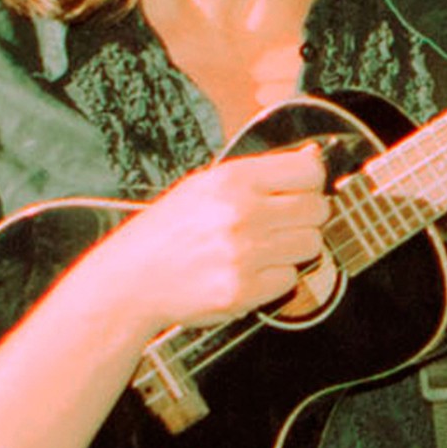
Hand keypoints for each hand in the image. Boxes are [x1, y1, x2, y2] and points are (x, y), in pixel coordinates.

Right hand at [110, 142, 333, 332]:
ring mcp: (243, 254)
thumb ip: (260, 173)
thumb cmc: (168, 232)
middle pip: (316, 210)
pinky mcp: (243, 290)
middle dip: (304, 218)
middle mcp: (241, 213)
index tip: (300, 191)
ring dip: (292, 249)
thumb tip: (312, 156)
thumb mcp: (206, 186)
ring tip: (261, 249)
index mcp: (232, 180)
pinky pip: (289, 280)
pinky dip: (274, 279)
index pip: (308, 171)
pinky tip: (247, 272)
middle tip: (278, 225)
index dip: (310, 183)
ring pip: (310, 245)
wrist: (130, 280)